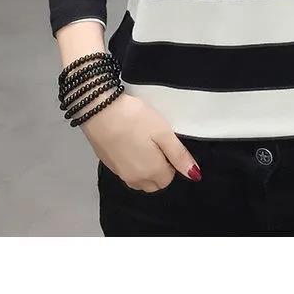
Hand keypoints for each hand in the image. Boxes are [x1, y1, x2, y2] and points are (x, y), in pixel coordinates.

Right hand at [80, 92, 201, 191]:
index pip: (169, 179)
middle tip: (155, 143)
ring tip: (142, 143)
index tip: (165, 144)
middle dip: (159, 170)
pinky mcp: (108, 165)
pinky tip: (128, 143)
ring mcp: (119, 174)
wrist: (99, 110)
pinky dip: (131, 163)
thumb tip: (195, 175)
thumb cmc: (136, 119)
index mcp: (151, 173)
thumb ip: (179, 155)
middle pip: (154, 183)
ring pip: (139, 180)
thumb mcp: (163, 133)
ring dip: (144, 169)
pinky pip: (126, 172)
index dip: (170, 162)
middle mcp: (135, 179)